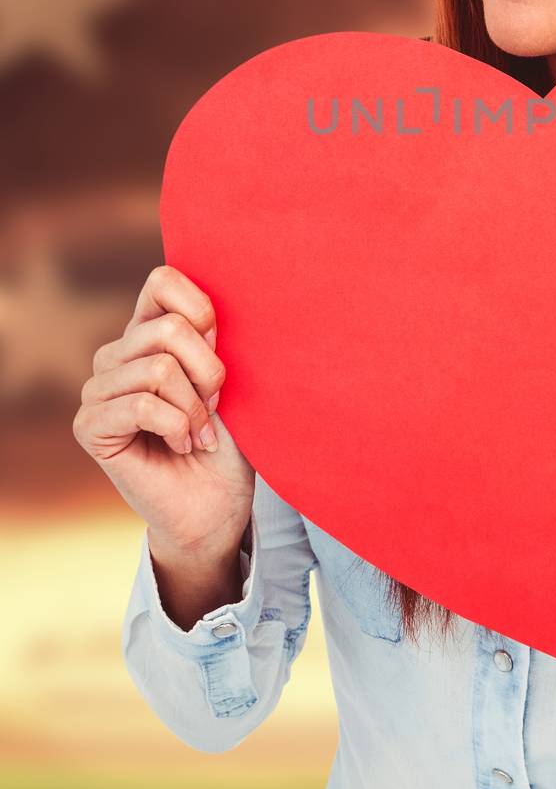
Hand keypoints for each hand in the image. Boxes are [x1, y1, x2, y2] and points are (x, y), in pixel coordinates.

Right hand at [73, 263, 253, 560]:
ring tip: (200, 433)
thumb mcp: (232, 381)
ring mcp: (98, 389)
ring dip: (194, 407)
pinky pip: (142, 405)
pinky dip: (177, 427)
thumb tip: (209, 312)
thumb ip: (213, 339)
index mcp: (149, 332)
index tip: (222, 349)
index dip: (202, 309)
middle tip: (215, 409)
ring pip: (159, 368)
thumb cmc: (230, 442)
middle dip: (210, 373)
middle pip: (170, 328)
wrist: (218, 506)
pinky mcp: (89, 426)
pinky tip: (183, 446)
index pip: (162, 281)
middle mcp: (117, 354)